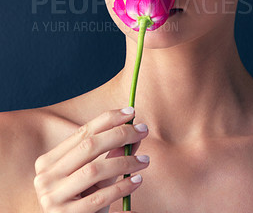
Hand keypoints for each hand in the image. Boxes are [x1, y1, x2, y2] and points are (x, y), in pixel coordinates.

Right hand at [34, 107, 149, 212]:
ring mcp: (52, 197)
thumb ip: (112, 155)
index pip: (82, 132)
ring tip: (145, 160)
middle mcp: (45, 176)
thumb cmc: (84, 202)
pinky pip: (99, 197)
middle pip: (88, 146)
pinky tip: (137, 179)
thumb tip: (133, 131)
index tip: (131, 112)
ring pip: (94, 170)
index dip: (108, 120)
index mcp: (49, 161)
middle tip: (143, 131)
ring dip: (125, 161)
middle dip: (119, 134)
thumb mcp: (97, 177)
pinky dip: (122, 186)